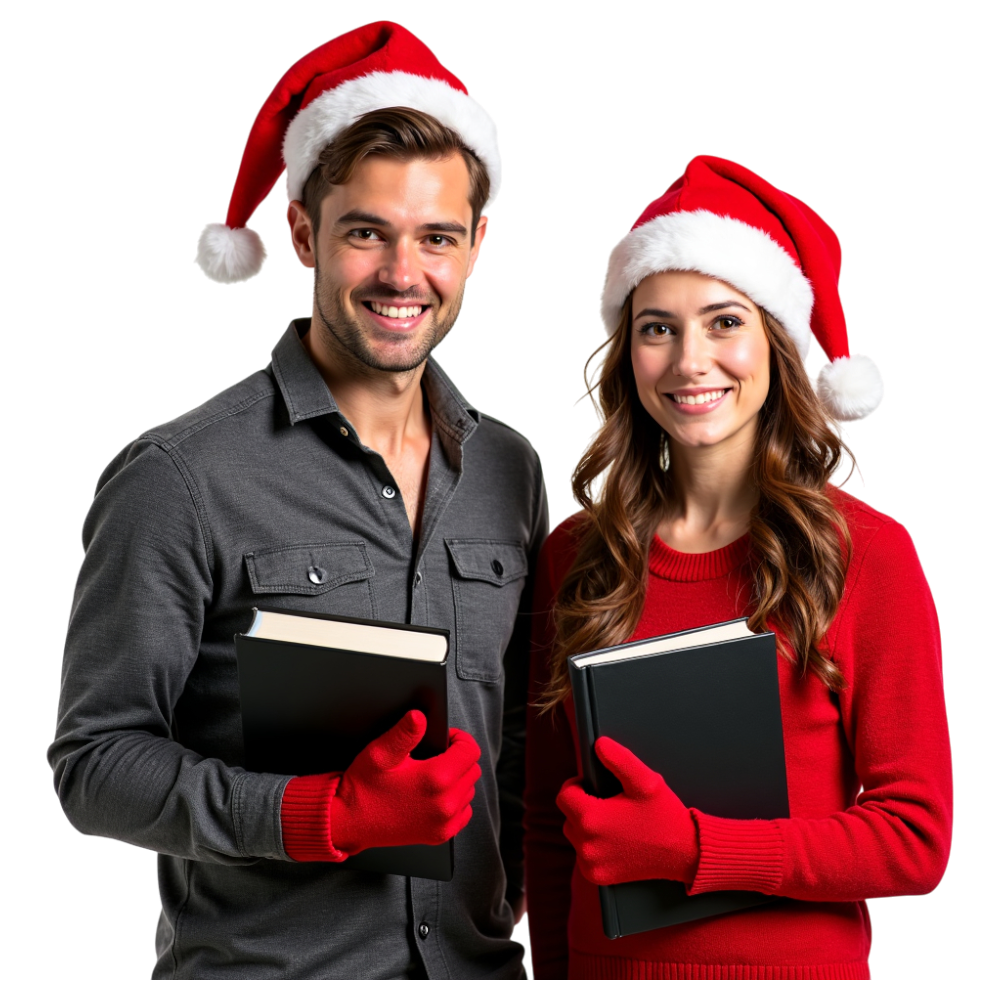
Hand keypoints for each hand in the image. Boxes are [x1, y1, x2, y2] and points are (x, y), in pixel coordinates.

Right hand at [330, 710, 481, 855]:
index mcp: (435, 779)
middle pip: (473, 769)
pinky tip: (435, 795)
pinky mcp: (441, 835)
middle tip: (436, 756)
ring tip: (432, 776)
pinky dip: (455, 801)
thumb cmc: (363, 787)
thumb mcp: (380, 753)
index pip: (470, 750)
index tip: (446, 738)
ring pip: (469, 790)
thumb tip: (419, 717)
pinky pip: (464, 812)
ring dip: (458, 780)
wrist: (349, 822)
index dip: (459, 738)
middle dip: (459, 758)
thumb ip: (404, 733)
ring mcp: (445, 822)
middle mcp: (445, 803)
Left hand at [556, 736, 697, 885]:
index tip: (595, 787)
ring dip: (587, 826)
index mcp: (591, 819)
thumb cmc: (664, 815)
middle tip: (611, 804)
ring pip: (575, 835)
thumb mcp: (646, 781)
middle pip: (568, 815)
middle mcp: (586, 845)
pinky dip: (593, 846)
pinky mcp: (597, 877)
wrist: (684, 853)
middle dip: (583, 806)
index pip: (564, 795)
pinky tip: (615, 840)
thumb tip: (599, 745)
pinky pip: (583, 855)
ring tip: (615, 822)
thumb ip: (619, 759)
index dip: (577, 786)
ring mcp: (591, 864)